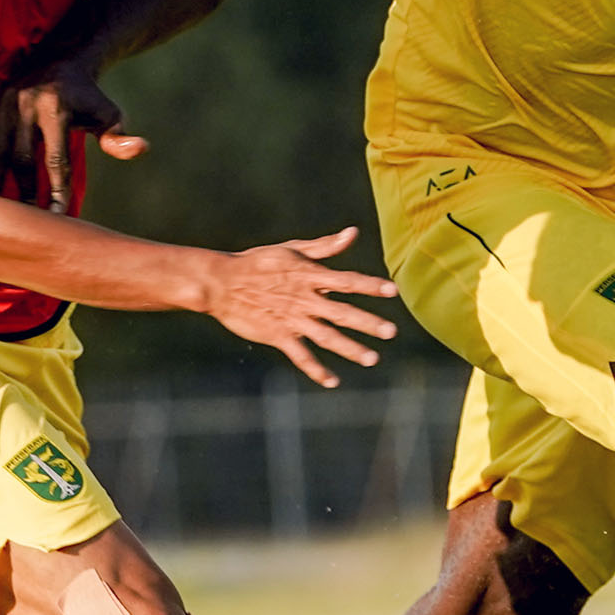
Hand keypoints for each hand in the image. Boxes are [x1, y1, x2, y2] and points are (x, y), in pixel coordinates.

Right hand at [0, 60, 145, 215]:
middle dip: (23, 192)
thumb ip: (118, 137)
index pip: (56, 160)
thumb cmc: (87, 97)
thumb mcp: (108, 114)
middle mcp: (25, 103)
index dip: (57, 191)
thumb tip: (140, 149)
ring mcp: (2, 102)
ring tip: (3, 211)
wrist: (59, 60)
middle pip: (20, 160)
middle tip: (28, 220)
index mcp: (56, 108)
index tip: (58, 216)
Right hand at [197, 226, 399, 386]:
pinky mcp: (277, 335)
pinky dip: (316, 369)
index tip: (393, 291)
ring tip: (372, 359)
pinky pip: (300, 355)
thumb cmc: (259, 262)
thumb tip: (353, 233)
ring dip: (349, 348)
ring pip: (326, 336)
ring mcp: (291, 318)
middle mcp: (304, 298)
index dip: (370, 286)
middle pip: (341, 312)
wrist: (221, 282)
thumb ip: (325, 247)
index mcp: (309, 275)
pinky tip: (333, 381)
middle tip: (391, 332)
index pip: (346, 280)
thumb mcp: (292, 250)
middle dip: (367, 323)